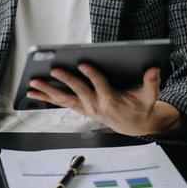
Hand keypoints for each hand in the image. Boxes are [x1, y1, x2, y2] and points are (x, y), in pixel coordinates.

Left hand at [26, 65, 182, 137]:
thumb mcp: (150, 95)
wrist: (134, 125)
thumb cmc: (141, 106)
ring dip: (47, 92)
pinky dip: (46, 98)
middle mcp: (95, 105)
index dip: (92, 75)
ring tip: (32, 84)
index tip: (83, 62)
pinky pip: (61, 103)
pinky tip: (33, 92)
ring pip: (64, 100)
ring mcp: (86, 108)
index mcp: (111, 99)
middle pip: (78, 91)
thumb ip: (151, 82)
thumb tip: (154, 68)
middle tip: (53, 69)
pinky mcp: (80, 109)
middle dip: (65, 80)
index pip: (100, 85)